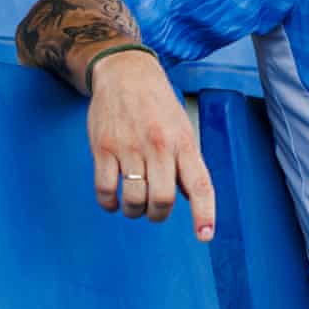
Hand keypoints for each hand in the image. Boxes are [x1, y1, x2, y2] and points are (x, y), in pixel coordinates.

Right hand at [86, 51, 216, 239]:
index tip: (205, 235)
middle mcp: (159, 146)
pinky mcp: (103, 148)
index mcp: (183, 143)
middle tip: (154, 211)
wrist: (125, 73)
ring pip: (134, 199)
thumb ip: (186, 162)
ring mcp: (129, 147)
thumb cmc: (158, 105)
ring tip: (134, 205)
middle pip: (163, 199)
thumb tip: (187, 197)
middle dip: (158, 214)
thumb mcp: (181, 128)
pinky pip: (105, 189)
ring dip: (134, 211)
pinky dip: (110, 204)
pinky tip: (113, 201)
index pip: (200, 184)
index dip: (204, 213)